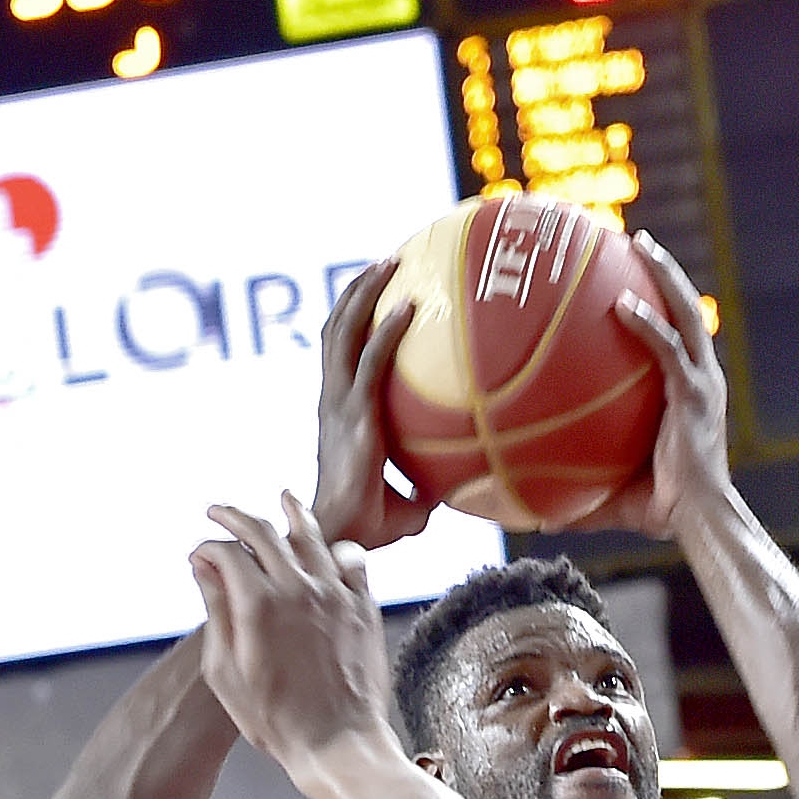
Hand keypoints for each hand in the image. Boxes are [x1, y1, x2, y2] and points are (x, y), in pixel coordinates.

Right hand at [191, 494, 395, 773]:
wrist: (339, 744)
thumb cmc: (276, 720)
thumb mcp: (226, 673)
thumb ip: (216, 612)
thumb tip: (204, 568)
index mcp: (258, 605)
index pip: (226, 552)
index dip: (206, 548)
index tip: (198, 556)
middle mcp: (298, 589)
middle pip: (263, 530)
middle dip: (234, 515)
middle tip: (218, 511)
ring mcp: (335, 594)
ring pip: (311, 534)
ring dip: (291, 512)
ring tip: (283, 499)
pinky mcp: (363, 607)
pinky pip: (352, 559)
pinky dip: (336, 547)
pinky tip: (328, 547)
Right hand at [311, 259, 436, 550]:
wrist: (341, 537)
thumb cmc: (370, 526)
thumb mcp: (408, 503)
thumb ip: (429, 488)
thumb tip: (465, 489)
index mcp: (338, 412)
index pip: (339, 355)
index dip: (351, 320)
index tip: (375, 293)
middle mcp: (332, 400)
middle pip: (336, 329)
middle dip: (357, 290)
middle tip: (386, 261)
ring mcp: (338, 404)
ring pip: (342, 332)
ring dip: (364, 292)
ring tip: (388, 262)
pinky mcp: (353, 415)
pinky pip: (371, 362)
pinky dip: (387, 330)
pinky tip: (410, 307)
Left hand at [574, 229, 734, 537]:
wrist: (698, 520)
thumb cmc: (658, 509)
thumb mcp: (608, 489)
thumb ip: (570, 487)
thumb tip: (522, 510)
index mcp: (686, 389)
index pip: (674, 333)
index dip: (657, 300)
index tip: (628, 274)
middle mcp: (699, 377)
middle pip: (684, 308)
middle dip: (663, 271)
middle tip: (635, 240)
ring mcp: (700, 382)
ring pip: (685, 313)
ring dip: (664, 275)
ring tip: (640, 244)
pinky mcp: (695, 394)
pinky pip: (668, 349)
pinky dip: (647, 325)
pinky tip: (621, 305)